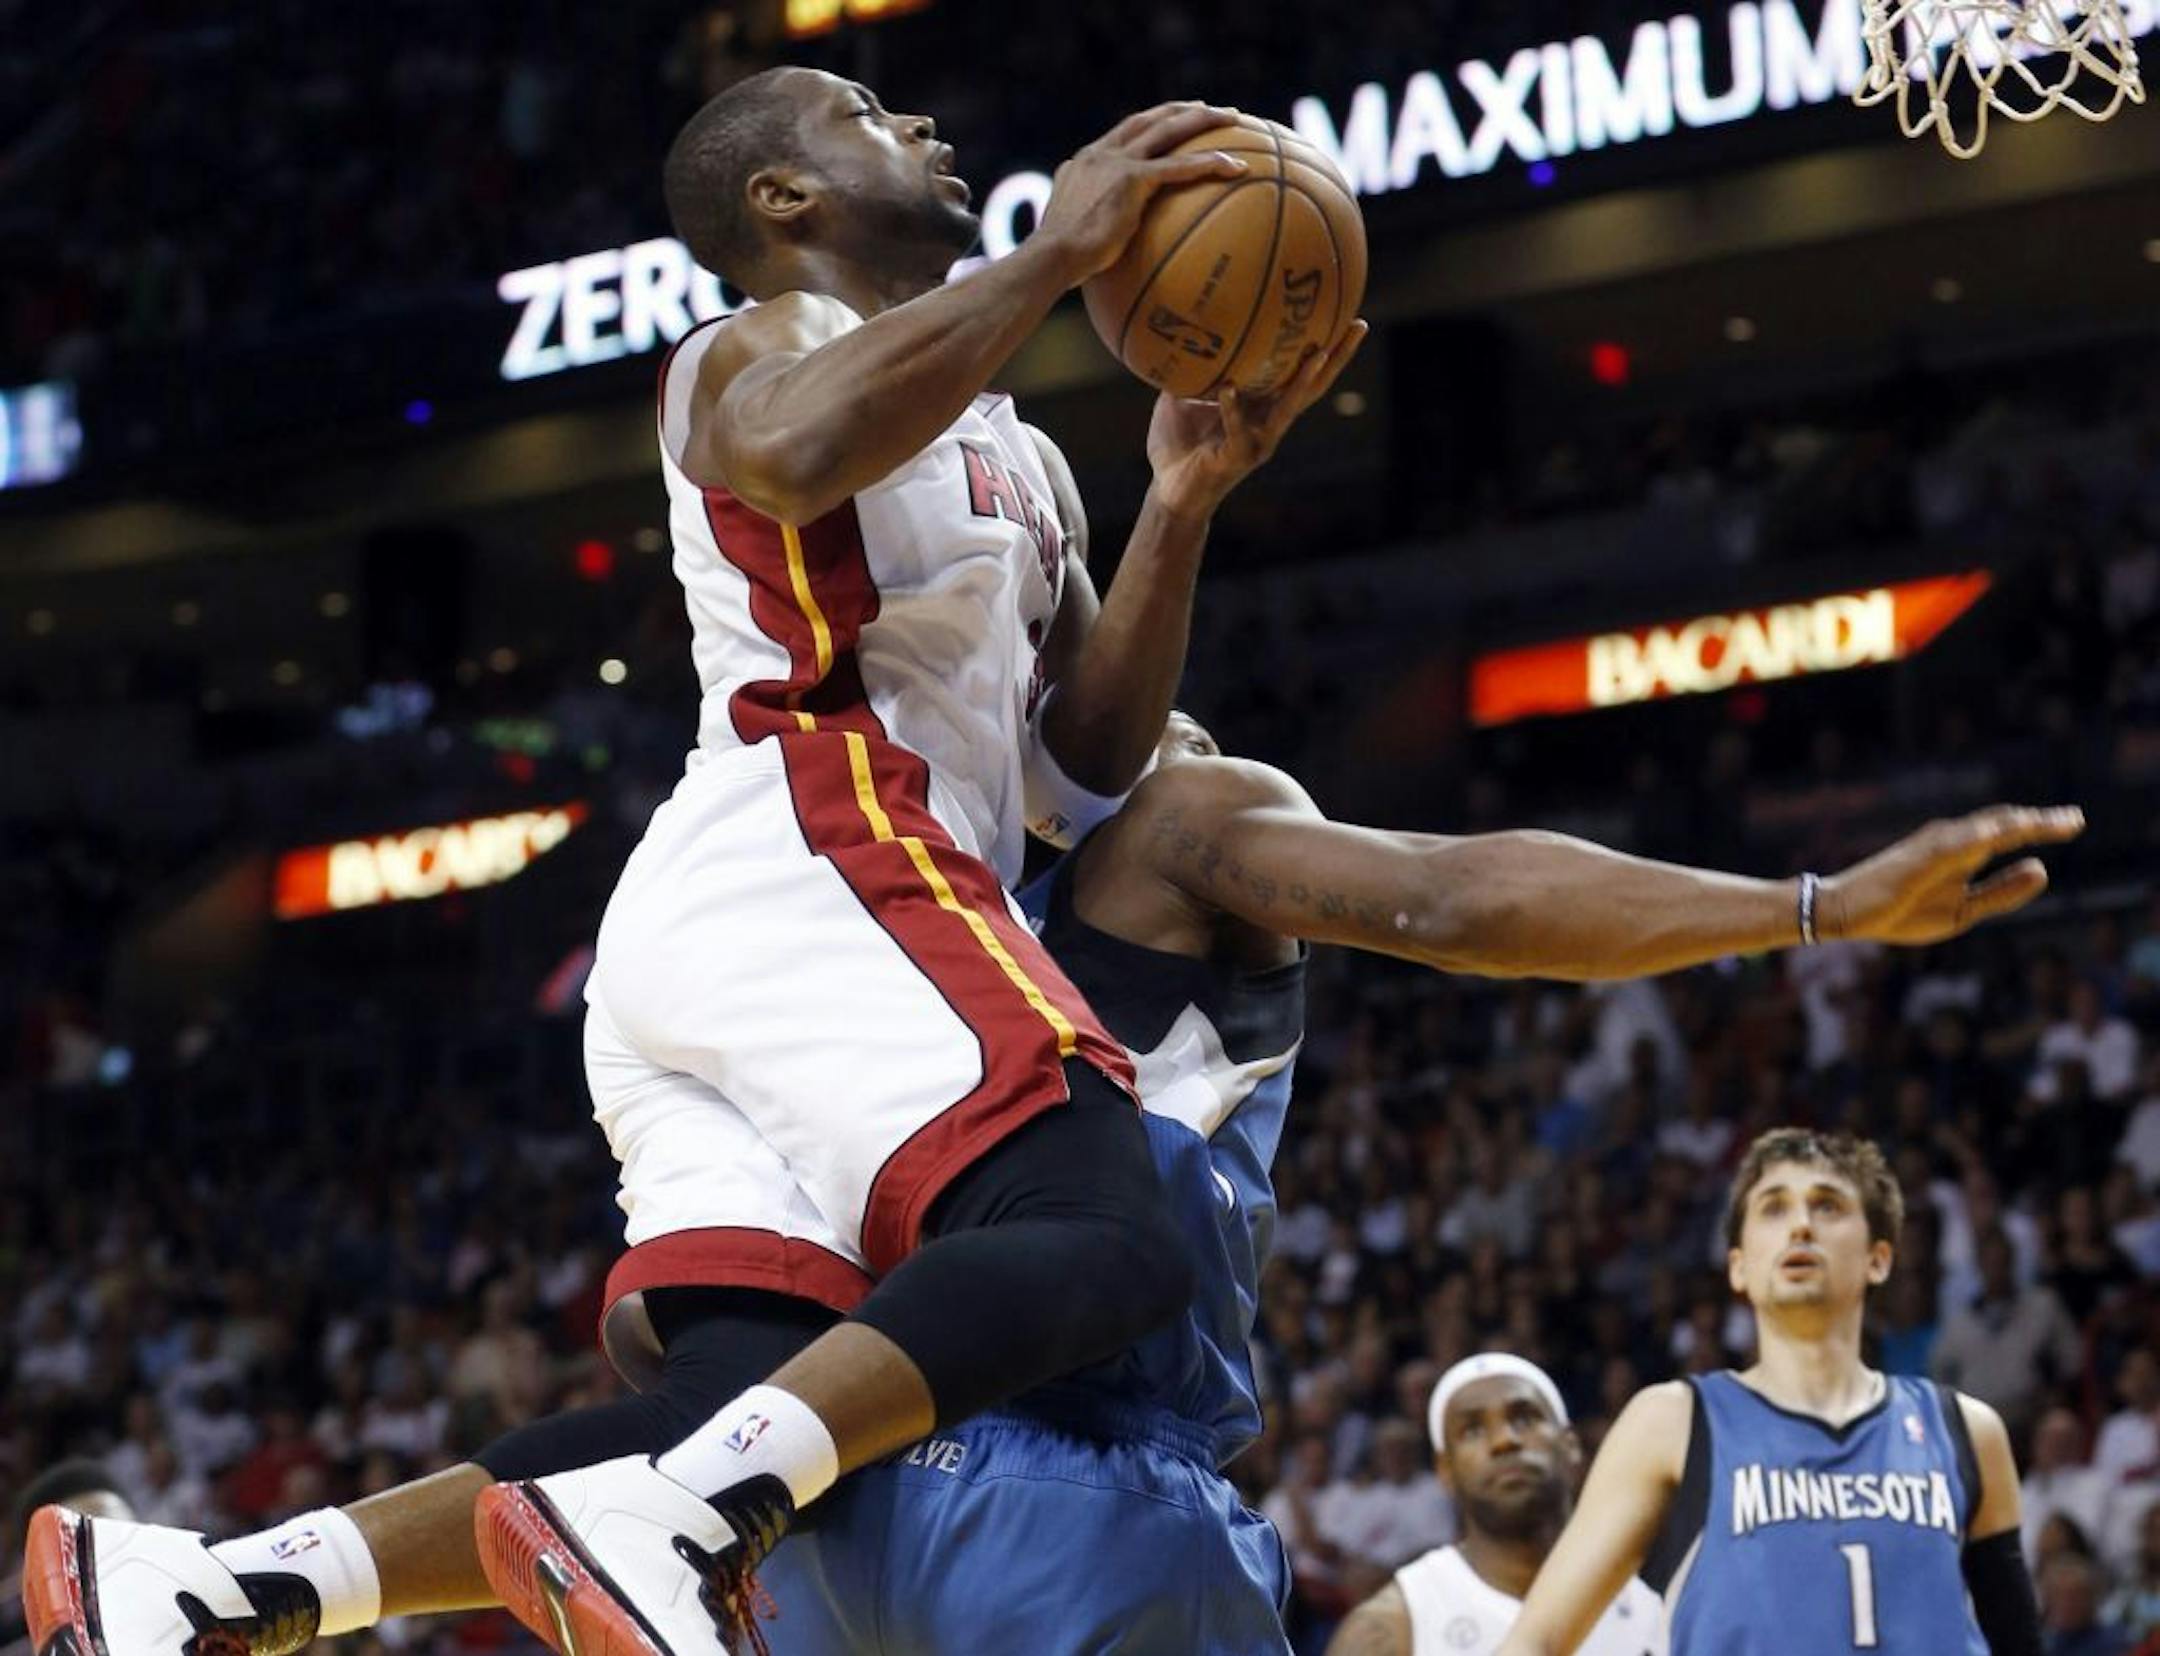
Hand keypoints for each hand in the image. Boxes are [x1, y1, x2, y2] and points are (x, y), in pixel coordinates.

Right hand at [1033, 102, 1249, 282]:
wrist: (1051, 256)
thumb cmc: (1059, 257)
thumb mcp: (1068, 225)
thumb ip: (1083, 212)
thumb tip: (1089, 227)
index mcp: (1087, 159)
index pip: (1127, 130)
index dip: (1155, 121)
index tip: (1177, 118)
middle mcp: (1102, 153)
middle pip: (1151, 119)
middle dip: (1184, 110)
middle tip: (1212, 110)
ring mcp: (1117, 162)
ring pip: (1169, 130)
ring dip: (1204, 120)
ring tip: (1235, 120)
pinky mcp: (1132, 180)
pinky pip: (1179, 167)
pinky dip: (1209, 164)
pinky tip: (1235, 168)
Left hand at [1145, 321, 1368, 517]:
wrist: (1169, 489)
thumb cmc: (1178, 442)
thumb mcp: (1182, 394)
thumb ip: (1190, 364)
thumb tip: (1178, 322)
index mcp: (1263, 404)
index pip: (1301, 371)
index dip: (1324, 345)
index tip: (1345, 312)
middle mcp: (1270, 421)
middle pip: (1314, 386)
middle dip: (1339, 356)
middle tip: (1358, 325)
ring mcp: (1259, 440)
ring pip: (1290, 408)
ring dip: (1305, 381)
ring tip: (1319, 354)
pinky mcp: (1238, 458)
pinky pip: (1238, 430)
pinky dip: (1232, 409)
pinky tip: (1229, 388)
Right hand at [1820, 805, 2084, 945]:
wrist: (1847, 914)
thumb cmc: (1901, 911)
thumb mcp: (1963, 910)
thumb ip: (2002, 892)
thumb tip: (2044, 869)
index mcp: (1964, 854)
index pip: (2008, 832)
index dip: (2042, 826)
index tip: (2075, 822)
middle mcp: (1951, 842)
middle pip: (2001, 824)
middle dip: (2038, 822)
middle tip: (2075, 819)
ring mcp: (1933, 848)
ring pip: (1978, 829)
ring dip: (2010, 824)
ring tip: (2041, 821)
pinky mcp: (1914, 860)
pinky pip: (1947, 846)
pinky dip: (1971, 838)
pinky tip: (1994, 834)